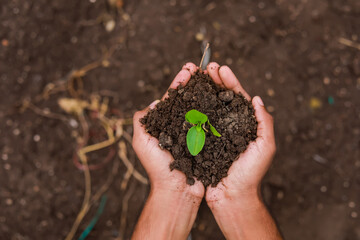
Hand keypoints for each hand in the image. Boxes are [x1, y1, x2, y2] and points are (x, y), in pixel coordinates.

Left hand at [132, 63, 203, 239]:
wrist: (176, 189)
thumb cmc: (157, 167)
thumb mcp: (141, 140)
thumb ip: (142, 119)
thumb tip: (155, 103)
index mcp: (164, 122)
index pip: (172, 97)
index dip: (180, 82)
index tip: (188, 69)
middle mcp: (180, 125)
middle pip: (188, 98)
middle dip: (194, 81)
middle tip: (201, 67)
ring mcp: (194, 132)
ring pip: (201, 107)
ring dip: (206, 91)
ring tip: (213, 76)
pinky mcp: (206, 140)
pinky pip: (212, 121)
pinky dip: (216, 108)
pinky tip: (221, 96)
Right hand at [204, 62, 280, 239]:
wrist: (232, 196)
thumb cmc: (250, 174)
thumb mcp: (265, 147)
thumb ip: (264, 123)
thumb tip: (258, 99)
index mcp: (245, 124)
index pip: (238, 98)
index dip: (230, 82)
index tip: (221, 68)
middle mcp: (230, 126)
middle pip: (221, 99)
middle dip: (214, 81)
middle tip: (205, 67)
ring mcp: (215, 133)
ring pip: (207, 107)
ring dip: (202, 91)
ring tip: (194, 77)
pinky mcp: (202, 142)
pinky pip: (197, 123)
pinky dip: (192, 110)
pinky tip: (185, 100)